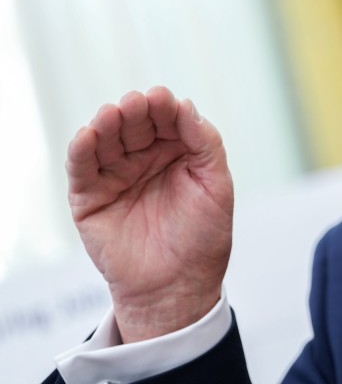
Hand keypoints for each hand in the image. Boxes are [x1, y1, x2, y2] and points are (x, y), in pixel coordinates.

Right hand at [66, 87, 232, 341]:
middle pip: (136, 124)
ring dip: (107, 124)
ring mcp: (117, 174)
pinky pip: (82, 168)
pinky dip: (81, 150)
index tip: (162, 99)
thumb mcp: (216, 184)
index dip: (165, 107)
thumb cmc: (203, 236)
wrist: (178, 286)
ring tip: (112, 115)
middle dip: (135, 111)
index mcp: (178, 150)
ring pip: (107, 140)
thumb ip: (205, 143)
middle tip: (136, 104)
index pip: (168, 120)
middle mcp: (145, 157)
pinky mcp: (90, 197)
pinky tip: (87, 136)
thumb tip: (187, 106)